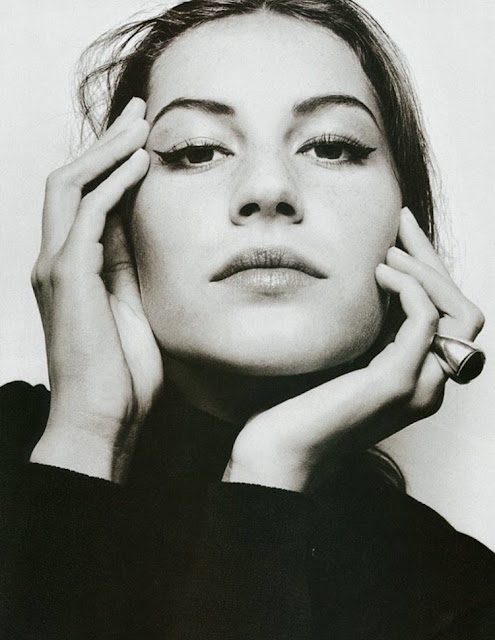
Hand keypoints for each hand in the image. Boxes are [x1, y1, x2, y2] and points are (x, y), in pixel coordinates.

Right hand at [30, 98, 162, 481]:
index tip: (143, 139)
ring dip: (106, 151)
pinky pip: (87, 214)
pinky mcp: (68, 277)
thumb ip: (129, 268)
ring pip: (71, 186)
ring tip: (140, 124)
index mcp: (73, 269)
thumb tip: (143, 232)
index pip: (86, 200)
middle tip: (139, 114)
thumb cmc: (123, 375)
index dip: (111, 164)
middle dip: (105, 143)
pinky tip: (141, 163)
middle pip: (72, 180)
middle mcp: (56, 260)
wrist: (103, 420)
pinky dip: (113, 184)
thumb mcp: (132, 309)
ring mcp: (56, 267)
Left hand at [223, 208, 484, 491]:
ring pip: (459, 312)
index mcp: (416, 373)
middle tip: (399, 224)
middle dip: (432, 259)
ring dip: (425, 272)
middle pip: (463, 308)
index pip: (448, 313)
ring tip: (386, 253)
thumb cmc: (300, 400)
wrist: (278, 448)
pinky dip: (409, 288)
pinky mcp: (396, 383)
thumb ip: (368, 323)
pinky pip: (426, 320)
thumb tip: (371, 271)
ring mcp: (419, 385)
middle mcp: (429, 382)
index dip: (429, 268)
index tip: (399, 232)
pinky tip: (378, 273)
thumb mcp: (344, 349)